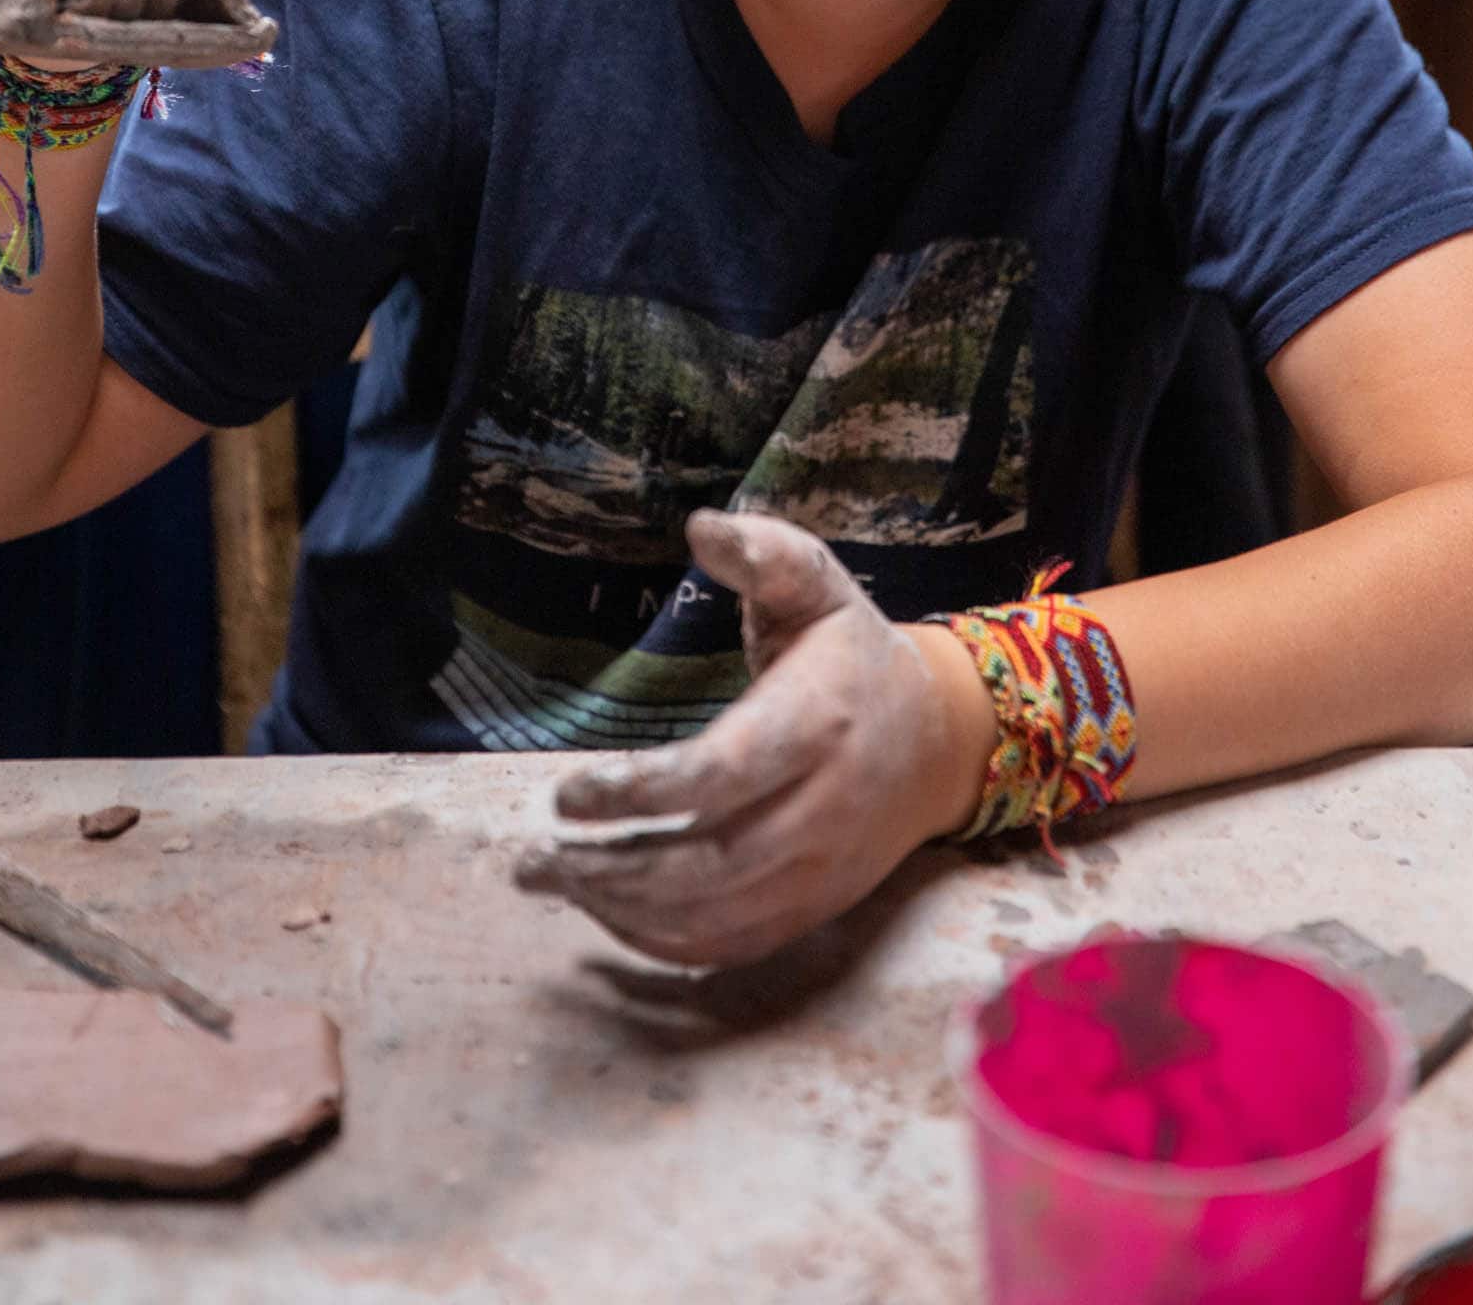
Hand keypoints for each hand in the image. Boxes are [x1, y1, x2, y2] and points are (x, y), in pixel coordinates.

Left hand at [515, 509, 996, 967]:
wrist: (941, 742)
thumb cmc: (854, 653)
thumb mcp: (821, 585)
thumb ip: (766, 553)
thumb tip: (699, 526)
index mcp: (816, 722)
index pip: (719, 775)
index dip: (639, 792)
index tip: (564, 794)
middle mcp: (822, 808)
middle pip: (709, 864)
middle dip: (611, 869)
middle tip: (531, 860)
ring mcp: (820, 871)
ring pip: (715, 917)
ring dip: (623, 911)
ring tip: (549, 881)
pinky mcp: (813, 909)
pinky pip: (734, 947)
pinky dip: (663, 943)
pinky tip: (605, 912)